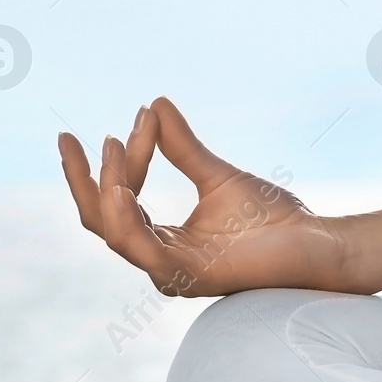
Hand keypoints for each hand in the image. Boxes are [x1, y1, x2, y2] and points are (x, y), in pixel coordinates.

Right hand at [58, 98, 352, 296]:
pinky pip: (138, 245)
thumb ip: (182, 148)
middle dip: (80, 179)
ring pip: (114, 231)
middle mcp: (159, 261)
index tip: (137, 118)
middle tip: (65, 138)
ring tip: (113, 144)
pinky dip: (124, 212)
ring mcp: (170, 273)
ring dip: (109, 186)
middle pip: (100, 221)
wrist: (316, 242)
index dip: (122, 161)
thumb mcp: (217, 175)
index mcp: (163, 241)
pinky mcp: (186, 276)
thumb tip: (153, 105)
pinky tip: (120, 184)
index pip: (121, 201)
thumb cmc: (275, 220)